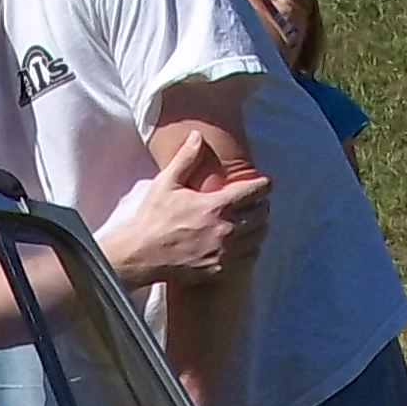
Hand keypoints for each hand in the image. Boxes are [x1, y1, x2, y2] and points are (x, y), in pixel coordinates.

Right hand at [98, 141, 267, 286]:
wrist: (140, 256)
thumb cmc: (152, 219)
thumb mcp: (166, 183)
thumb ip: (186, 158)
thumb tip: (197, 135)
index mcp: (216, 206)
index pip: (254, 192)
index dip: (264, 185)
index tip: (266, 183)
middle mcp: (226, 230)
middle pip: (262, 215)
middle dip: (263, 205)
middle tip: (258, 202)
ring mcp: (225, 253)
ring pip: (259, 237)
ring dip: (259, 227)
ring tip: (254, 221)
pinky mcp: (220, 270)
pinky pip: (249, 258)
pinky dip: (251, 248)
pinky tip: (244, 243)